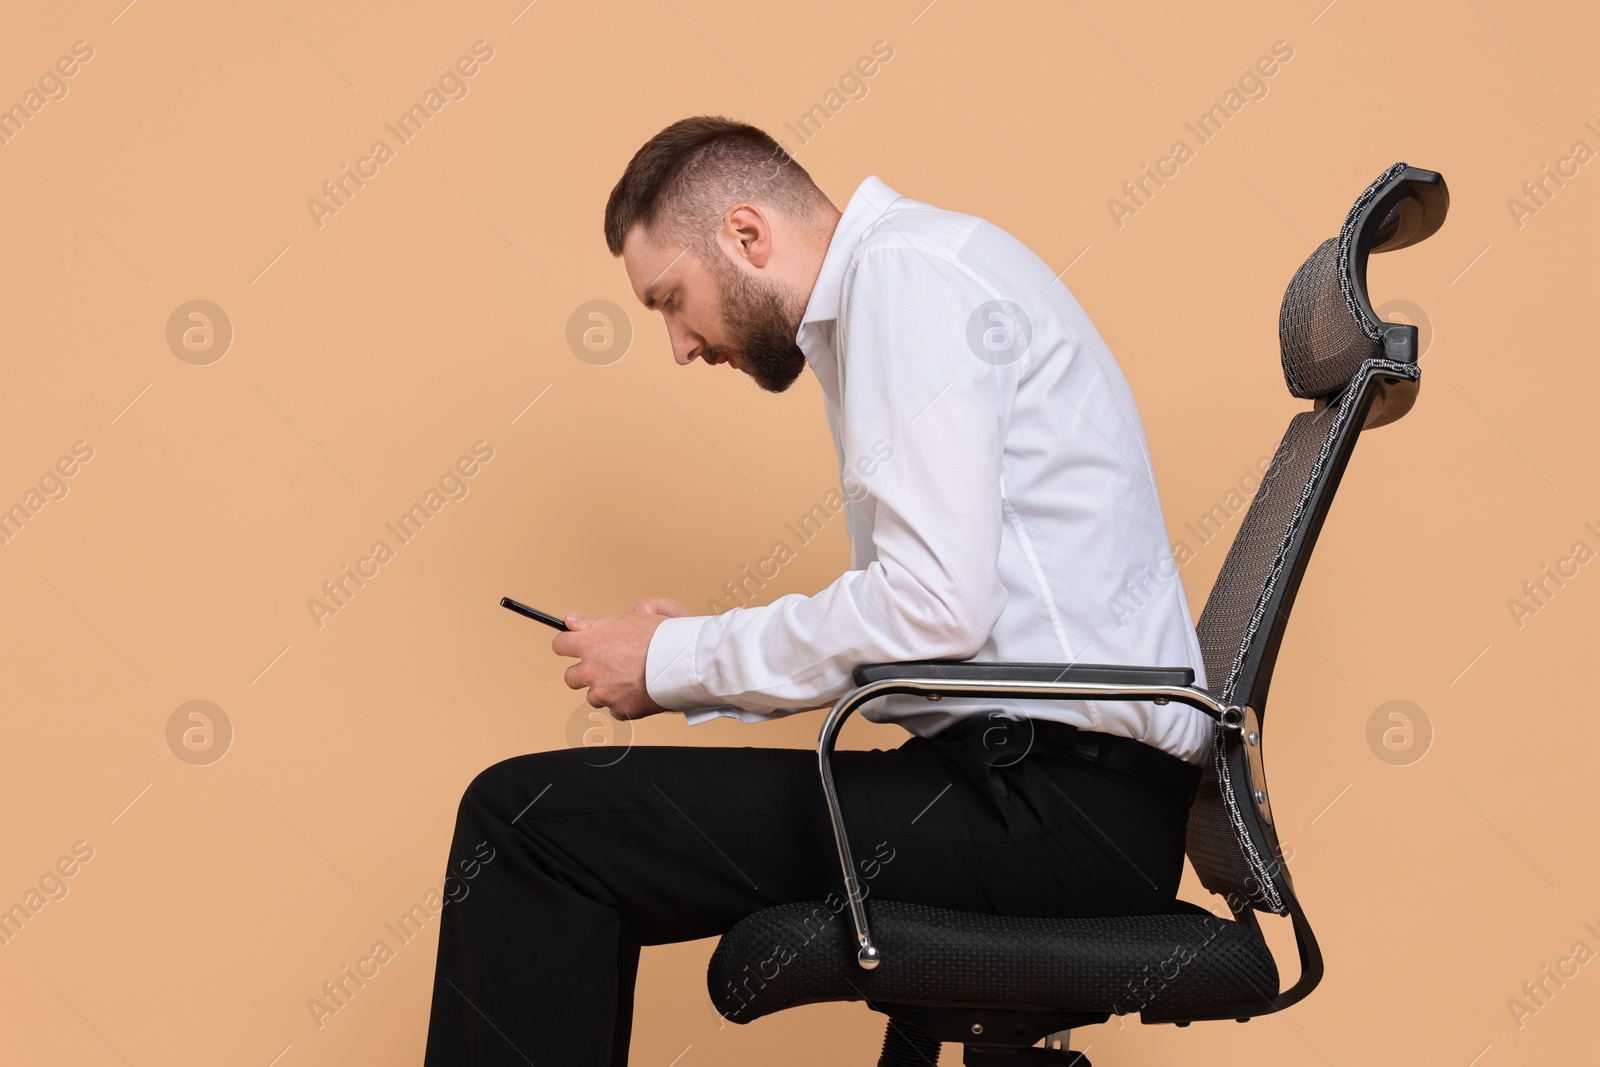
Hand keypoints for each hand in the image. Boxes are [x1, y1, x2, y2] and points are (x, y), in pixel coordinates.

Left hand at [550, 600, 683, 718]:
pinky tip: (639, 690)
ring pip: (593, 695)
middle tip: (604, 666)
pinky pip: (614, 709)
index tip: (573, 645)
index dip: (567, 644)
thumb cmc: (662, 637)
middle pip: (570, 677)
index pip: (559, 645)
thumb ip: (594, 622)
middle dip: (584, 672)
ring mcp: (604, 693)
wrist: (686, 662)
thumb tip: (572, 620)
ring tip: (629, 678)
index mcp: (590, 645)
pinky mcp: (620, 710)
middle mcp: (592, 671)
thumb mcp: (629, 617)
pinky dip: (623, 703)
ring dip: (605, 689)